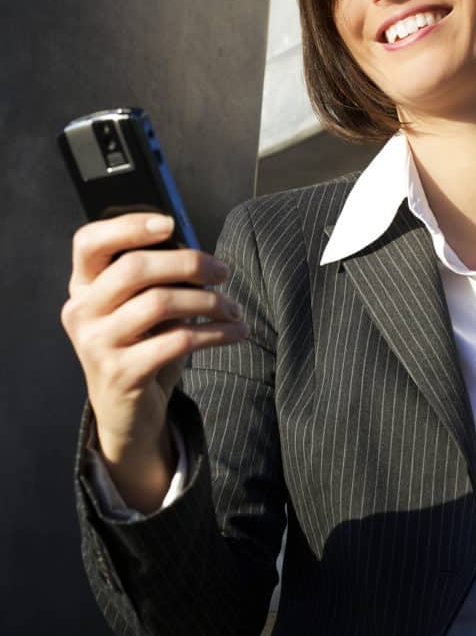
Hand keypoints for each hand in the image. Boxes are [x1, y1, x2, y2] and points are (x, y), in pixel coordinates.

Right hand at [61, 212, 246, 510]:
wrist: (126, 412)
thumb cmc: (140, 345)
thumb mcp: (139, 308)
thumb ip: (155, 278)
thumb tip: (198, 254)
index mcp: (82, 286)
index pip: (88, 242)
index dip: (127, 226)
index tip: (169, 223)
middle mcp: (81, 311)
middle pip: (134, 268)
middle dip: (189, 263)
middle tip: (223, 272)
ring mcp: (96, 344)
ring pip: (161, 303)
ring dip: (209, 302)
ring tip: (233, 309)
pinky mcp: (121, 373)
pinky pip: (177, 340)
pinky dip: (215, 333)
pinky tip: (235, 332)